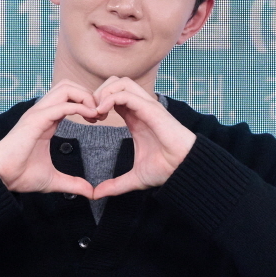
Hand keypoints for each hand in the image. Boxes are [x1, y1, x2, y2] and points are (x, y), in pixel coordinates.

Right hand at [0, 80, 98, 194]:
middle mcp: (41, 112)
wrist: (1, 177)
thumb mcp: (54, 179)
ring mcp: (38, 114)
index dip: (86, 103)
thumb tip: (90, 192)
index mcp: (46, 120)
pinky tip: (90, 117)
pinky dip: (79, 107)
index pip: (68, 97)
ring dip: (85, 97)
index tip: (98, 119)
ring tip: (96, 114)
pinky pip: (62, 105)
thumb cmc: (21, 175)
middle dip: (88, 94)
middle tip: (100, 114)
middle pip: (68, 85)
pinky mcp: (36, 120)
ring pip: (65, 88)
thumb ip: (73, 183)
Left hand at [88, 77, 195, 198]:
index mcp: (135, 117)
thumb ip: (115, 185)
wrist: (183, 169)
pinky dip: (110, 98)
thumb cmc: (165, 169)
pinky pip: (126, 94)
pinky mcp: (151, 109)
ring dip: (103, 93)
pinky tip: (102, 113)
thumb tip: (98, 194)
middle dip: (98, 93)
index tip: (91, 120)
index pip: (114, 95)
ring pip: (120, 82)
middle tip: (92, 113)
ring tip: (97, 112)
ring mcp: (146, 106)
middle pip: (115, 82)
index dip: (98, 103)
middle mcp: (140, 108)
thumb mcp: (134, 178)